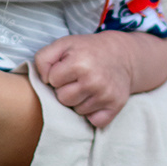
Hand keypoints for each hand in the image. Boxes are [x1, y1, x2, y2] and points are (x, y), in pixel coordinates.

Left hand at [34, 30, 166, 127]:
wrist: (122, 55)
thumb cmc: (88, 50)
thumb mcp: (63, 44)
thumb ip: (44, 58)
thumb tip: (44, 80)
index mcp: (79, 63)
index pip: (52, 80)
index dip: (58, 74)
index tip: (68, 68)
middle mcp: (94, 81)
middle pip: (63, 99)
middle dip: (66, 89)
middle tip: (77, 78)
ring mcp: (105, 95)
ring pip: (77, 111)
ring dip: (79, 101)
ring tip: (88, 86)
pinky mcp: (115, 106)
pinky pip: (94, 121)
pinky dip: (93, 113)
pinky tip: (96, 98)